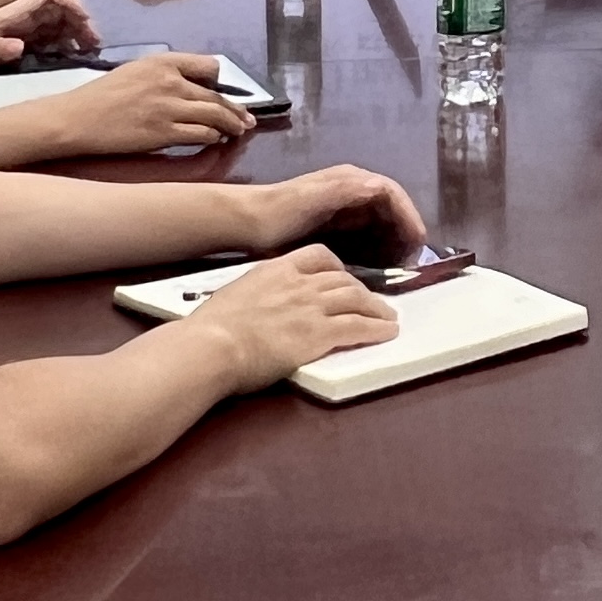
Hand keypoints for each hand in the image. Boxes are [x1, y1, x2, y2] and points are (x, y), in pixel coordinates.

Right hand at [35, 52, 255, 157]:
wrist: (78, 119)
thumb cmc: (101, 96)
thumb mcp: (135, 71)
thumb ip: (163, 74)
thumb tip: (189, 86)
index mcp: (162, 62)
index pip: (209, 66)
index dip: (221, 81)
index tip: (227, 92)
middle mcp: (171, 81)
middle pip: (216, 95)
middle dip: (236, 109)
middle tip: (247, 119)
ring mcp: (169, 107)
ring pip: (214, 115)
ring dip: (230, 124)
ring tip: (239, 131)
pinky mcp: (164, 133)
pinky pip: (200, 134)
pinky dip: (212, 137)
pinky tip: (215, 140)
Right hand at [177, 249, 399, 391]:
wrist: (212, 344)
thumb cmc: (212, 327)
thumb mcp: (236, 296)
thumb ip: (256, 296)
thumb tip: (258, 308)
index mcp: (276, 269)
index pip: (317, 256)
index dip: (337, 266)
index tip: (344, 276)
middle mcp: (299, 282)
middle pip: (342, 278)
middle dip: (362, 290)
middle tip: (373, 302)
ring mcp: (311, 305)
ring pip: (356, 298)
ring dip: (377, 308)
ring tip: (389, 318)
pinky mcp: (319, 331)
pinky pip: (358, 326)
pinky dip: (377, 328)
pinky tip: (388, 332)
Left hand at [234, 164, 424, 257]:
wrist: (247, 223)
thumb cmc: (281, 211)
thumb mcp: (316, 198)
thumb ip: (347, 190)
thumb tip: (381, 187)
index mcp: (350, 180)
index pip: (392, 193)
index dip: (409, 215)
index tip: (417, 241)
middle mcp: (351, 189)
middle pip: (390, 208)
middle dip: (403, 230)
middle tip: (410, 259)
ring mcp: (342, 207)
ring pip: (379, 222)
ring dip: (392, 240)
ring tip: (398, 265)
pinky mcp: (334, 223)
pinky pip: (365, 233)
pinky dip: (376, 246)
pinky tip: (377, 265)